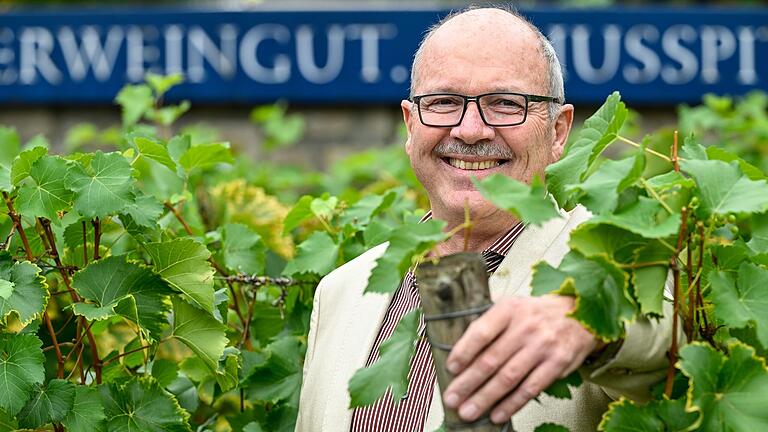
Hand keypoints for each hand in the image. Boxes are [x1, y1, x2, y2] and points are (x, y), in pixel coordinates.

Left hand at [442, 295, 597, 423]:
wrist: (579, 314)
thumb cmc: (537, 314)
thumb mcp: (512, 308)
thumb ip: (489, 326)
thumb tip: (460, 354)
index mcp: (509, 309)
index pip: (481, 332)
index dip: (463, 352)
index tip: (451, 368)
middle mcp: (526, 326)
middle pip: (491, 360)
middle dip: (468, 383)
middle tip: (452, 399)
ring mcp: (543, 346)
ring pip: (508, 378)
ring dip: (485, 398)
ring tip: (468, 412)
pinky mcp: (557, 364)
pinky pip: (530, 389)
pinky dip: (511, 404)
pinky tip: (496, 414)